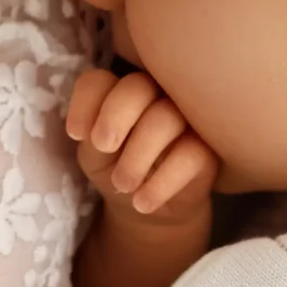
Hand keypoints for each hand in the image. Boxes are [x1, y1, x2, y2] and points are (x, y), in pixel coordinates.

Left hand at [66, 67, 217, 224]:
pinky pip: (191, 154)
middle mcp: (156, 94)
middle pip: (137, 86)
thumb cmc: (118, 168)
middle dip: (115, 117)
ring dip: (137, 156)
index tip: (77, 135)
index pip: (100, 81)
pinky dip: (162, 182)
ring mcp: (186, 117)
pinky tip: (143, 202)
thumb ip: (90, 135)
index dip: (86, 103)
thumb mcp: (95, 156)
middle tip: (103, 147)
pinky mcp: (208, 148)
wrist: (147, 205)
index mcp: (121, 92)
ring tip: (122, 185)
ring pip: (166, 118)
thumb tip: (89, 130)